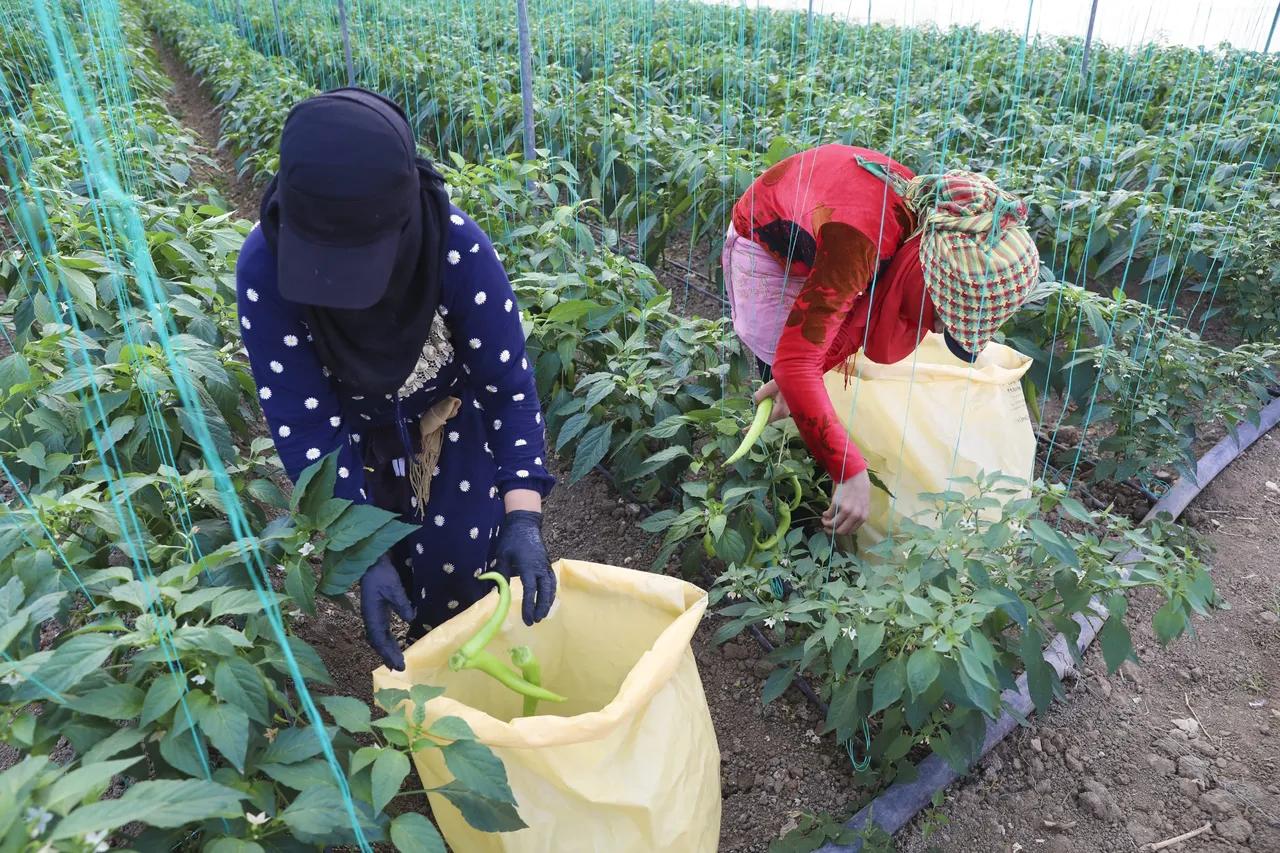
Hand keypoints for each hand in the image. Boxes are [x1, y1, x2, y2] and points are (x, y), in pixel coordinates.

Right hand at [360, 553, 415, 670]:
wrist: (372, 563)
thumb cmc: (382, 574)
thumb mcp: (394, 587)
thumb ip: (402, 603)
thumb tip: (410, 619)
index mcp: (372, 615)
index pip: (379, 639)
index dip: (388, 653)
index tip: (398, 664)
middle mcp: (371, 618)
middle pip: (379, 642)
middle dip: (388, 655)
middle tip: (400, 668)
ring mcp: (373, 615)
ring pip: (379, 638)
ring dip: (387, 650)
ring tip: (396, 662)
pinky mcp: (377, 612)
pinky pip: (382, 631)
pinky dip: (387, 641)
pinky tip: (394, 645)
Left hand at [494, 510, 555, 625]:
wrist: (525, 525)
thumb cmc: (512, 540)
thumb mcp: (503, 555)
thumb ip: (502, 574)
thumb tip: (498, 592)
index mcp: (528, 567)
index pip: (531, 590)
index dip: (529, 606)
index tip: (527, 619)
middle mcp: (540, 568)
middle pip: (545, 591)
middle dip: (542, 607)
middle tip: (536, 621)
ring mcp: (546, 566)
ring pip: (551, 587)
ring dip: (548, 602)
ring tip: (542, 615)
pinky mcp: (547, 564)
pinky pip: (552, 581)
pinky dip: (551, 593)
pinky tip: (547, 601)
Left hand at [749, 379, 790, 429]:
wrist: (798, 379)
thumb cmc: (786, 381)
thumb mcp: (771, 386)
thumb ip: (761, 394)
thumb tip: (752, 403)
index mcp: (780, 410)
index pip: (764, 421)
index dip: (753, 426)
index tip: (744, 431)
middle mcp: (783, 414)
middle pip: (766, 417)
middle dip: (759, 410)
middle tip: (757, 398)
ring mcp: (785, 412)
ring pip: (769, 413)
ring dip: (764, 405)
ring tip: (767, 392)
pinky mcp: (785, 409)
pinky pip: (773, 410)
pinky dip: (768, 404)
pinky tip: (771, 394)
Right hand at [823, 470, 870, 535]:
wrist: (855, 478)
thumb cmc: (859, 492)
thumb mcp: (862, 507)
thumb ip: (856, 518)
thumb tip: (844, 527)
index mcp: (862, 518)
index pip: (849, 532)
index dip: (840, 532)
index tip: (835, 530)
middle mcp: (855, 516)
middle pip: (840, 531)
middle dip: (831, 531)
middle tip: (826, 528)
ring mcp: (846, 510)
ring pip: (833, 524)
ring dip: (826, 523)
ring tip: (824, 519)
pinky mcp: (837, 504)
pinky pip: (829, 514)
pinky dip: (825, 515)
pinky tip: (825, 512)